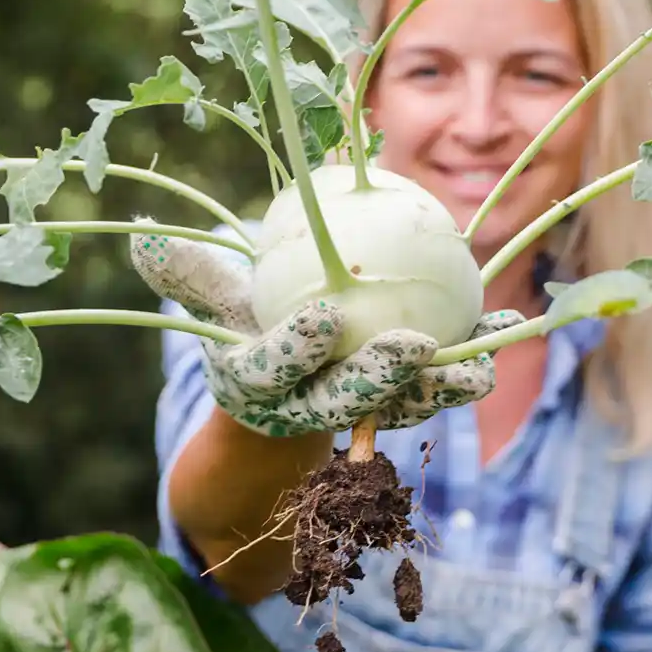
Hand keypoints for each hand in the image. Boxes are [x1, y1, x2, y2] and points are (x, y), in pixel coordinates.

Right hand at [129, 220, 523, 435]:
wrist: (284, 382)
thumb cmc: (249, 321)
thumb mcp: (217, 298)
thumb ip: (190, 273)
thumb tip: (144, 235)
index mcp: (255, 384)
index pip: (273, 368)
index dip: (296, 350)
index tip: (325, 319)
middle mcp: (305, 410)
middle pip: (343, 400)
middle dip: (379, 380)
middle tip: (414, 348)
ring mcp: (356, 416)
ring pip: (401, 405)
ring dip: (445, 385)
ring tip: (484, 361)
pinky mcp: (398, 409)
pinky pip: (436, 389)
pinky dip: (471, 363)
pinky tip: (508, 327)